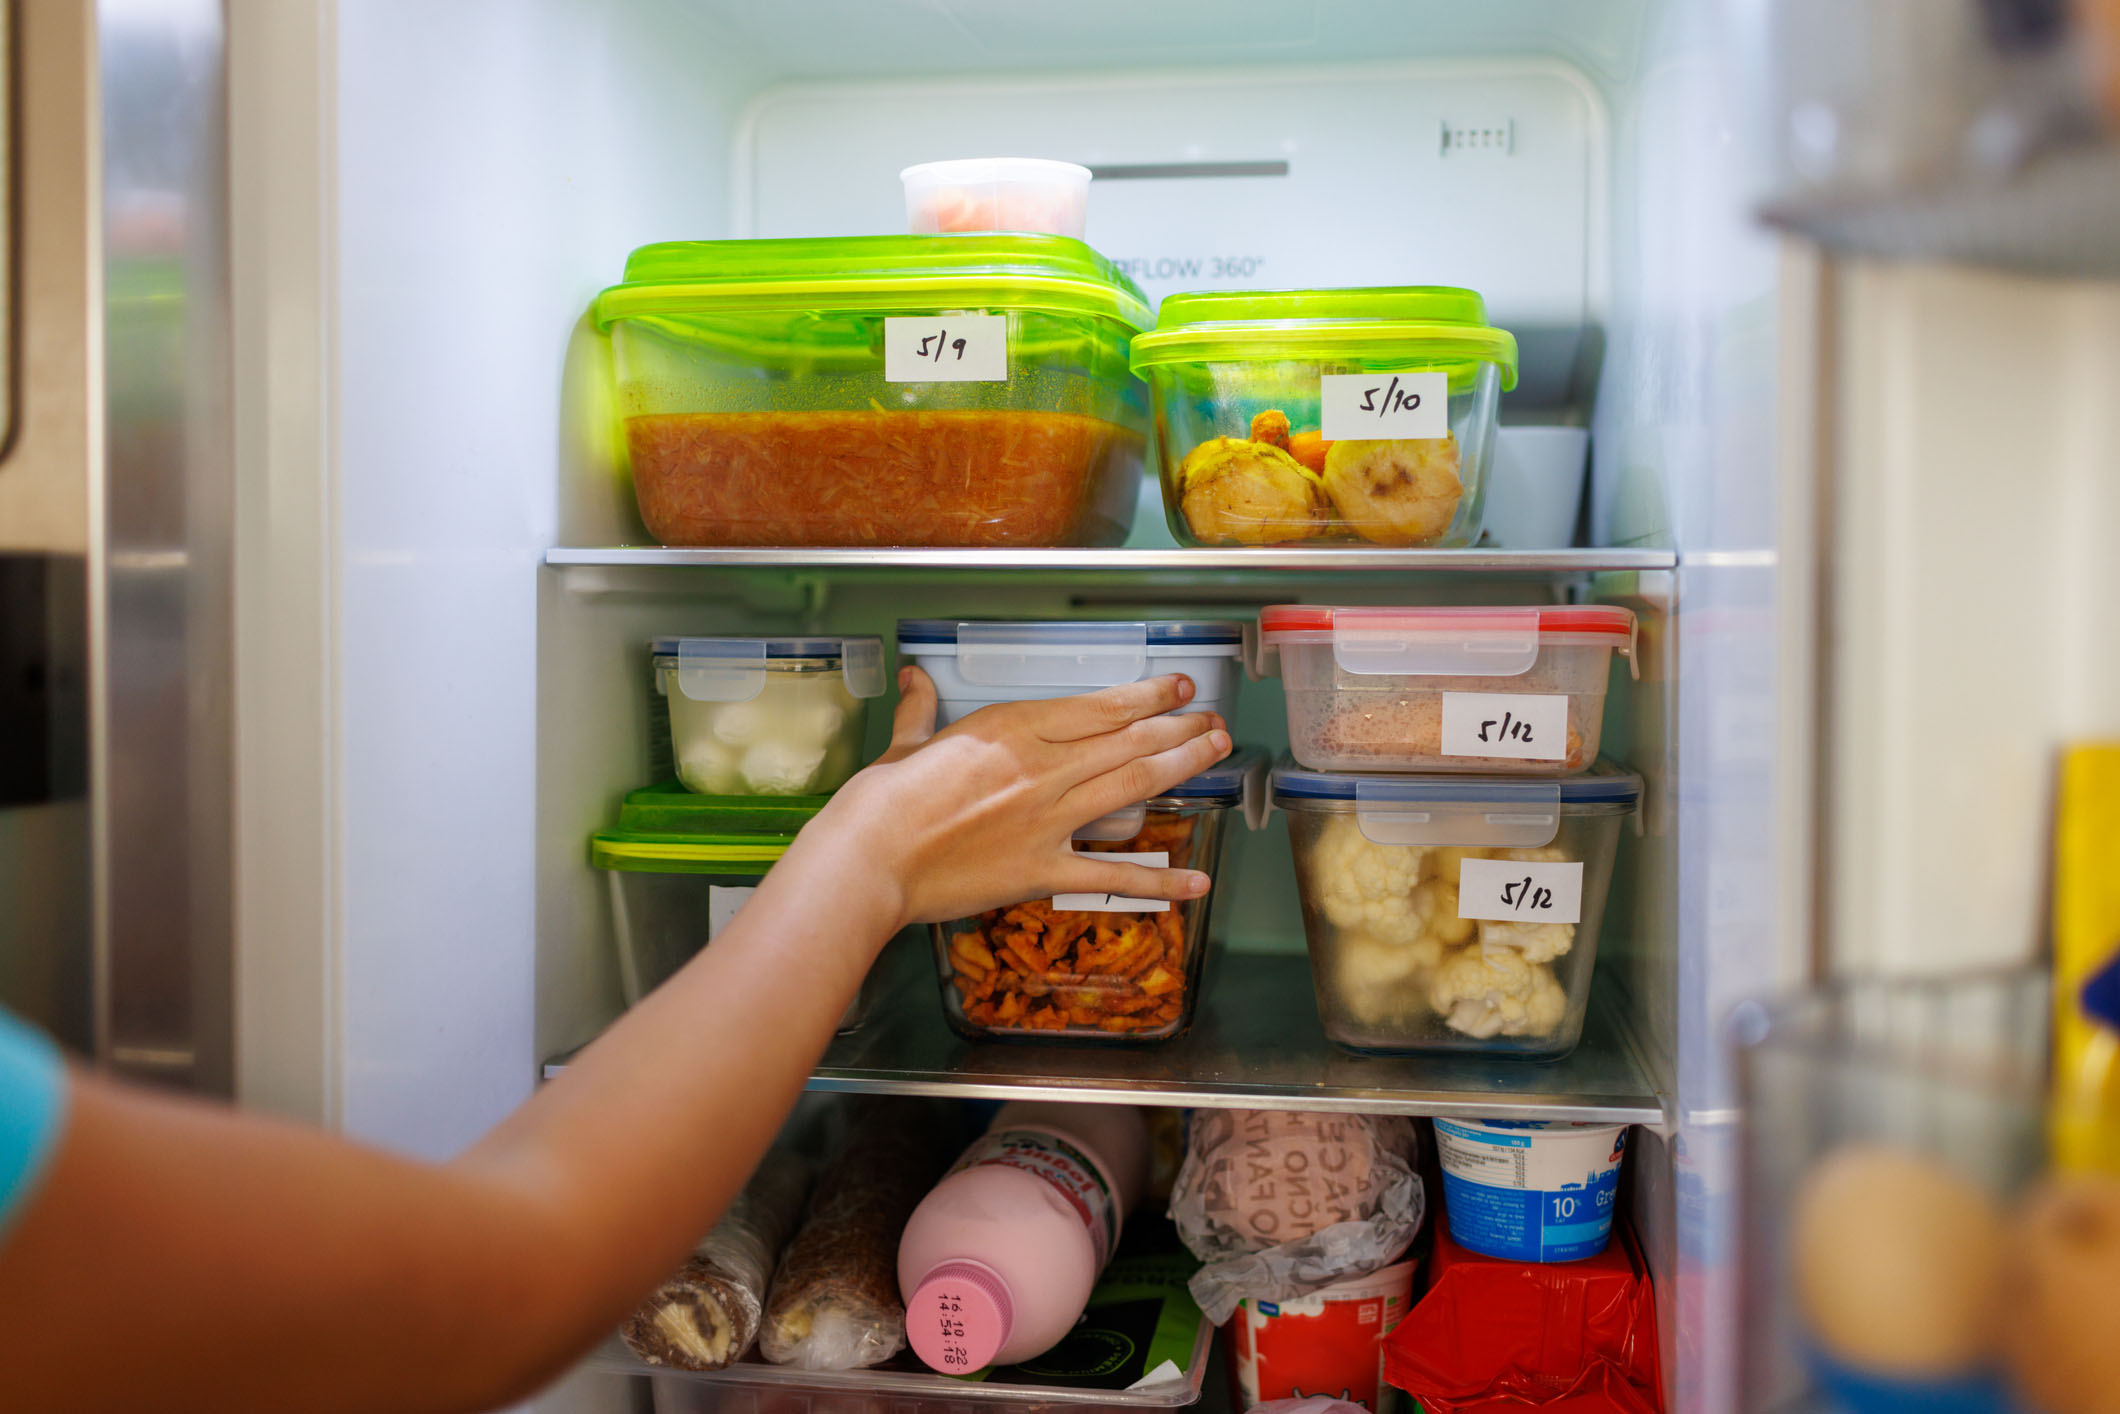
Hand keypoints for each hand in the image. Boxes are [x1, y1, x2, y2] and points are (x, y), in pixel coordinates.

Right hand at [801, 666, 1231, 931]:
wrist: (871, 857)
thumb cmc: (882, 800)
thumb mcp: (906, 744)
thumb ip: (922, 711)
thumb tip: (915, 679)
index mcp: (1011, 728)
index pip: (1098, 707)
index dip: (1147, 697)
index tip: (1179, 690)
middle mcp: (1041, 766)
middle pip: (1126, 740)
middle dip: (1179, 728)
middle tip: (1215, 723)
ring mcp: (1047, 819)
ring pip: (1131, 784)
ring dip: (1181, 768)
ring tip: (1217, 756)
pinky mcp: (1043, 870)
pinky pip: (1110, 875)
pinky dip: (1158, 881)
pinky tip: (1195, 882)